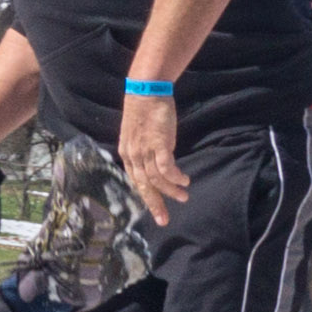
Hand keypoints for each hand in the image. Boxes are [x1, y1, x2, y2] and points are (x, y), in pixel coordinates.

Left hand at [118, 91, 188, 223]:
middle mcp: (133, 156)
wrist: (145, 92)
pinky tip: (184, 181)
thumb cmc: (144, 112)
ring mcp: (145, 151)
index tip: (154, 208)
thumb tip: (155, 163)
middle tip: (164, 220)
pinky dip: (175, 177)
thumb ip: (144, 151)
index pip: (135, 181)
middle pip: (143, 186)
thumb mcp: (139, 135)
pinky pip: (166, 168)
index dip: (145, 196)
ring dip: (171, 190)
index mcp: (126, 154)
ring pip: (157, 179)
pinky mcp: (158, 144)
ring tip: (184, 197)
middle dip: (154, 204)